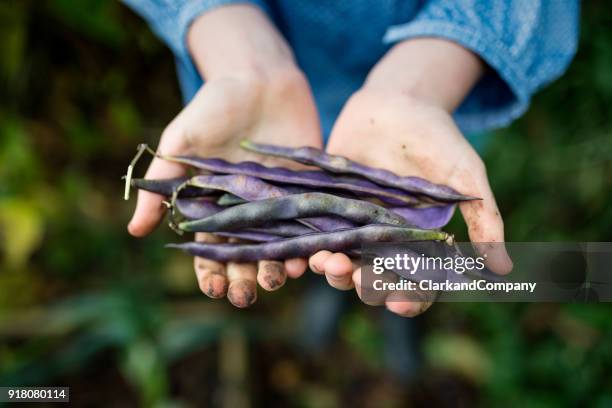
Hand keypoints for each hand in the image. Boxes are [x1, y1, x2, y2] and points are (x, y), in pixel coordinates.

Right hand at [128, 5, 321, 306]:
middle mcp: (248, 213)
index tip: (212, 289)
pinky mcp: (308, 190)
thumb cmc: (213, 107)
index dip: (210, 274)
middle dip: (244, 281)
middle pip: (246, 258)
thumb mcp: (180, 142)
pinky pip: (311, 223)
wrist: (259, 78)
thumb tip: (134, 230)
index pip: (211, 252)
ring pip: (280, 249)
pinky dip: (311, 242)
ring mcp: (280, 204)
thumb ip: (162, 185)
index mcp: (215, 207)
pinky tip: (311, 257)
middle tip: (244, 296)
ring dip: (279, 269)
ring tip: (277, 280)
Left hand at [309, 38, 512, 316]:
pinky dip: (307, 246)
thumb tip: (503, 269)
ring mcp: (353, 223)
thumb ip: (484, 219)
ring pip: (342, 261)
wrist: (397, 101)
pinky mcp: (327, 205)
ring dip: (334, 270)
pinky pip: (314, 232)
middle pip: (373, 279)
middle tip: (360, 281)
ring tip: (329, 264)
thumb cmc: (438, 138)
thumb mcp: (466, 175)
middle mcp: (384, 239)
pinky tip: (303, 251)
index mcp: (419, 241)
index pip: (415, 284)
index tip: (401, 303)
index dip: (409, 299)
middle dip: (366, 286)